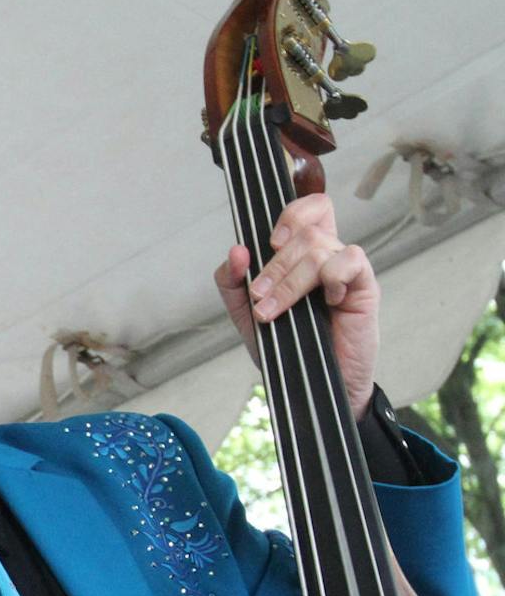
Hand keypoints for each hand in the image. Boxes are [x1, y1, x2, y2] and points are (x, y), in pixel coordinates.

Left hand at [213, 193, 378, 415]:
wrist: (309, 387)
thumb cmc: (284, 348)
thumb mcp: (246, 315)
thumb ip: (232, 283)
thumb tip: (236, 251)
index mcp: (302, 256)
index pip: (307, 209)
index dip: (290, 213)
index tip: (269, 243)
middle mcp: (326, 256)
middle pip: (305, 230)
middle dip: (274, 265)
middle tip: (258, 296)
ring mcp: (346, 270)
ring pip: (319, 246)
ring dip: (289, 281)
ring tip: (272, 311)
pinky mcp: (363, 287)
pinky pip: (350, 261)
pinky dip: (331, 277)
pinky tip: (325, 302)